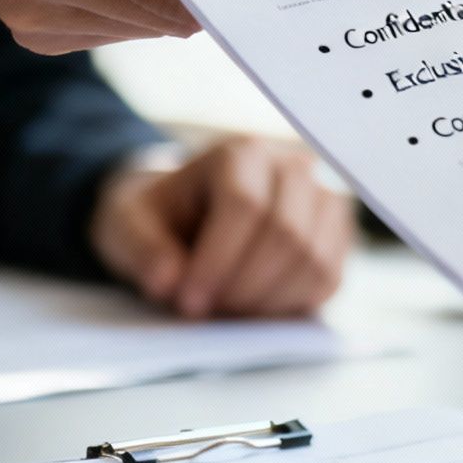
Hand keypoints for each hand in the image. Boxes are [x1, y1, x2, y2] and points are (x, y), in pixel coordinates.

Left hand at [89, 138, 354, 317]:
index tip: (186, 299)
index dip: (217, 260)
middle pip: (286, 233)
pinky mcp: (335, 236)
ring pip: (314, 259)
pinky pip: (329, 279)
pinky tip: (254, 307)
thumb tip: (168, 280)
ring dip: (268, 300)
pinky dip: (291, 305)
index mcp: (240, 152)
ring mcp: (322, 200)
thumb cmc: (158, 217)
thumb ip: (141, 248)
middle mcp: (292, 167)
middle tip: (205, 310)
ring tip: (227, 309)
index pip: (245, 204)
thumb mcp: (126, 223)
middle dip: (243, 286)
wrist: (187, 216)